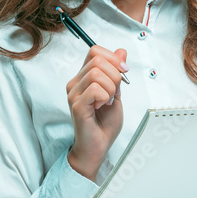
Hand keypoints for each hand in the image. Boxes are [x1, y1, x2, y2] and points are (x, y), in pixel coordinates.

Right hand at [65, 45, 127, 179]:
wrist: (99, 146)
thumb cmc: (105, 123)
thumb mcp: (117, 92)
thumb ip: (117, 73)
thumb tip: (121, 51)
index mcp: (84, 77)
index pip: (94, 51)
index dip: (113, 58)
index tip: (123, 72)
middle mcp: (75, 82)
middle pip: (98, 60)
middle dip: (115, 75)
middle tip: (114, 93)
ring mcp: (73, 93)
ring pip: (97, 73)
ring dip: (110, 88)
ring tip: (108, 102)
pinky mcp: (76, 105)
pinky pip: (95, 89)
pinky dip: (105, 97)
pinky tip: (101, 107)